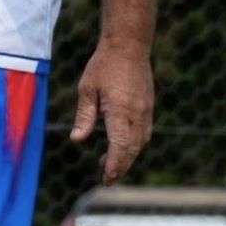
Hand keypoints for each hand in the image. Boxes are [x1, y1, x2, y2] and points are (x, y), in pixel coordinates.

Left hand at [72, 44, 153, 184]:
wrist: (129, 46)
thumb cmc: (104, 65)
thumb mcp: (87, 90)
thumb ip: (84, 117)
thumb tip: (77, 140)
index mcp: (120, 110)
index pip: (120, 146)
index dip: (114, 165)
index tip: (106, 179)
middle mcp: (137, 113)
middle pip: (132, 149)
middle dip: (121, 167)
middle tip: (107, 179)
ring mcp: (146, 110)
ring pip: (140, 142)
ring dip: (127, 156)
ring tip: (109, 164)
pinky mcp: (148, 106)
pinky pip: (143, 132)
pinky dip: (133, 144)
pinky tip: (120, 145)